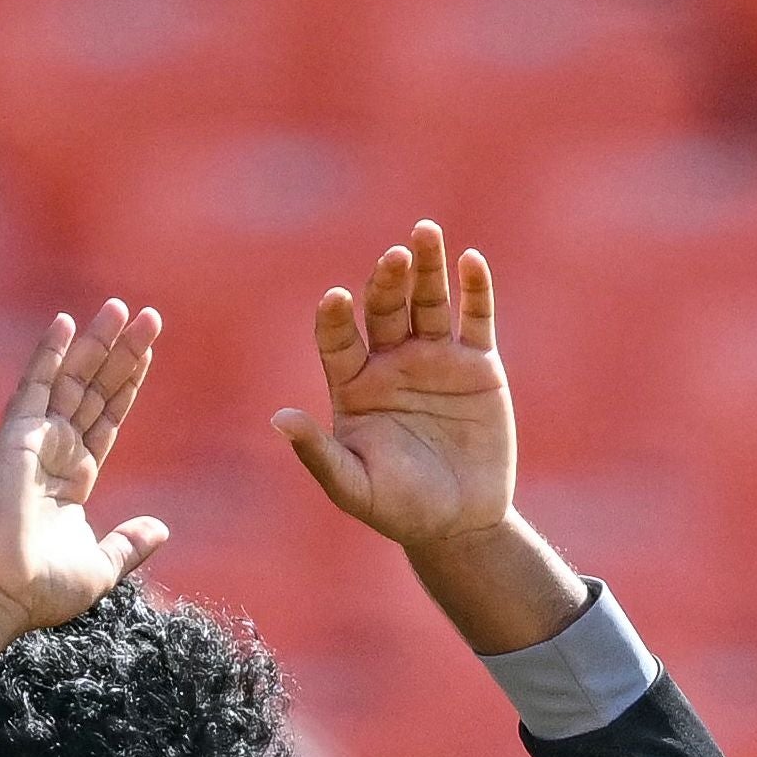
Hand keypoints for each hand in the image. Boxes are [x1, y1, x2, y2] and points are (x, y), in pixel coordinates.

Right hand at [0, 301, 167, 682]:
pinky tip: (67, 322)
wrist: (2, 596)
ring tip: (121, 308)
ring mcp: (34, 442)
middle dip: (121, 353)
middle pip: (95, 390)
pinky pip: (35, 387)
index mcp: (74, 478)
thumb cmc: (43, 590)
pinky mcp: (15, 439)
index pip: (106, 418)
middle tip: (149, 315)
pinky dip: (49, 354)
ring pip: (72, 380)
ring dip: (96, 343)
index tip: (148, 350)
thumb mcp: (102, 566)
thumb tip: (160, 528)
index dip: (127, 384)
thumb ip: (129, 543)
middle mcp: (54, 453)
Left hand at [274, 221, 515, 552]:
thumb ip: (318, 454)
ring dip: (427, 266)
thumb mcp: (353, 487)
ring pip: (428, 300)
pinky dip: (475, 289)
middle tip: (393, 257)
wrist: (461, 524)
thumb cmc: (400, 509)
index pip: (337, 338)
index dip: (335, 318)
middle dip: (387, 281)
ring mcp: (435, 358)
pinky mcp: (478, 364)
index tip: (336, 300)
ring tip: (425, 232)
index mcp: (353, 384)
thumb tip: (278, 419)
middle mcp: (390, 361)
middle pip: (385, 307)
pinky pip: (475, 318)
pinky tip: (470, 260)